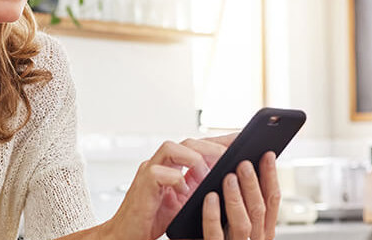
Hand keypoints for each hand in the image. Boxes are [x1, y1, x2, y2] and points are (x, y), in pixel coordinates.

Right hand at [98, 133, 235, 239]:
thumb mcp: (186, 201)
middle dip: (211, 147)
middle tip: (230, 158)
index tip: (243, 140)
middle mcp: (160, 163)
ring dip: (194, 160)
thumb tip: (230, 179)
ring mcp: (149, 170)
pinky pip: (160, 173)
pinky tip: (186, 193)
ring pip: (171, 147)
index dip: (220, 141)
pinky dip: (177, 181)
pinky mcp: (142, 184)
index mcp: (173, 165)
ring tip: (207, 176)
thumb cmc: (156, 219)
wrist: (128, 235)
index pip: (199, 145)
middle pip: (187, 142)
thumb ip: (201, 186)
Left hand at [201, 151, 280, 239]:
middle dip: (253, 185)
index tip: (267, 155)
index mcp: (260, 229)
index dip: (271, 177)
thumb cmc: (206, 231)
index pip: (271, 201)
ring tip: (229, 177)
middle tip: (244, 163)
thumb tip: (244, 163)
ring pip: (243, 223)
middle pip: (259, 210)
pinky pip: (215, 234)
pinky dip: (213, 215)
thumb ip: (242, 196)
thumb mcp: (231, 215)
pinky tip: (210, 197)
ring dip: (236, 198)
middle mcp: (252, 239)